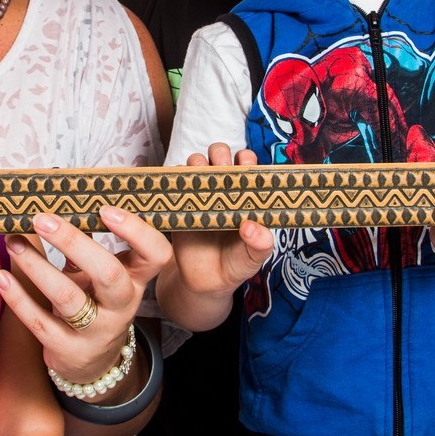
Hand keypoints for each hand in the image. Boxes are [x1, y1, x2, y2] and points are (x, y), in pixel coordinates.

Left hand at [0, 206, 170, 384]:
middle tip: (42, 220)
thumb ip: (85, 244)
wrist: (93, 362)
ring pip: (68, 298)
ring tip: (13, 241)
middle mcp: (122, 306)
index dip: (136, 231)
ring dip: (36, 266)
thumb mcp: (99, 276)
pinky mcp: (68, 349)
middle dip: (74, 243)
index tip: (105, 209)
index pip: (155, 254)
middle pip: (110, 274)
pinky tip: (1, 275)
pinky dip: (17, 297)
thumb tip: (53, 202)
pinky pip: (39, 322)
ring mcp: (96, 331)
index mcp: (136, 279)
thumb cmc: (94, 302)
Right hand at [171, 143, 272, 298]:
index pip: (246, 163)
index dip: (246, 158)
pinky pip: (173, 182)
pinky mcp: (179, 203)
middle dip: (220, 153)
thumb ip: (260, 243)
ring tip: (202, 179)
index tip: (246, 165)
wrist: (205, 282)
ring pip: (195, 162)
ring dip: (197, 163)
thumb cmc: (236, 263)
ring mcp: (199, 193)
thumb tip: (252, 227)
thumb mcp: (254, 257)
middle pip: (219, 154)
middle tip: (222, 168)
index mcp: (245, 193)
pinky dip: (175, 180)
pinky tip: (182, 191)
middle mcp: (222, 187)